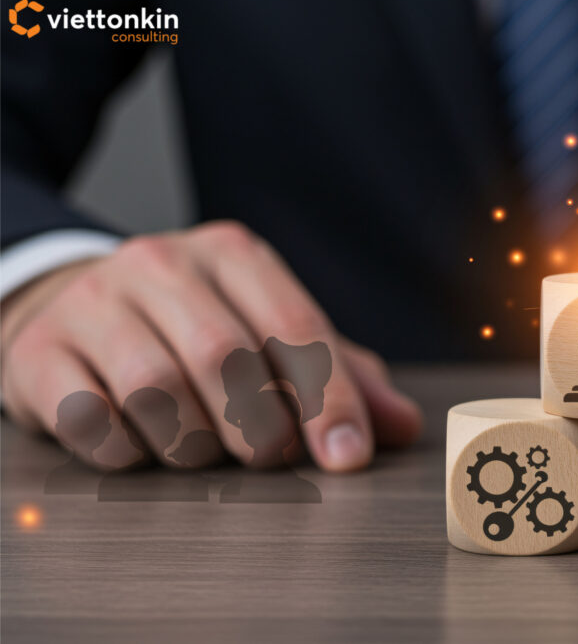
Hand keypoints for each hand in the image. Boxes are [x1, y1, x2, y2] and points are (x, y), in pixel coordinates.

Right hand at [0, 221, 422, 470]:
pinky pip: (91, 421)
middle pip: (225, 358)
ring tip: (202, 449)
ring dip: (194, 445)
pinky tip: (142, 445)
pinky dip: (129, 452)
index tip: (347, 456)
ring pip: (157, 391)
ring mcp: (93, 303)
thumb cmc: (195, 327)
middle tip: (268, 457)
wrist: (74, 305)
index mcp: (232, 254)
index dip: (328, 397)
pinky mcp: (40, 352)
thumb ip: (339, 374)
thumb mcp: (271, 334)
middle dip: (260, 428)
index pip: (294, 324)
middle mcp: (160, 264)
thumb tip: (402, 426)